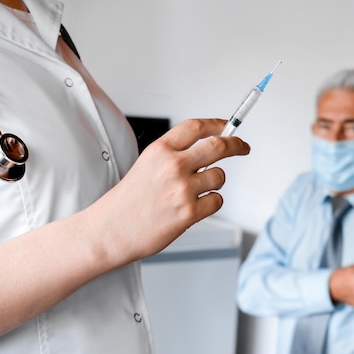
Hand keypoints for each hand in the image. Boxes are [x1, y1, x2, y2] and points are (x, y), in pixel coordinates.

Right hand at [87, 118, 249, 263]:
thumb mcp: (146, 165)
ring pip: (219, 177)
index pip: (196, 127)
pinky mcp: (189, 212)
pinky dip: (209, 204)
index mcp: (159, 150)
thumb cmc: (128, 201)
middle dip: (236, 145)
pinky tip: (191, 208)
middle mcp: (172, 166)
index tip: (228, 127)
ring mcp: (182, 189)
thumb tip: (209, 146)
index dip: (217, 124)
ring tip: (193, 193)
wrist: (111, 230)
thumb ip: (174, 154)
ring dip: (213, 183)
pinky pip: (216, 201)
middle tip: (242, 147)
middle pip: (218, 146)